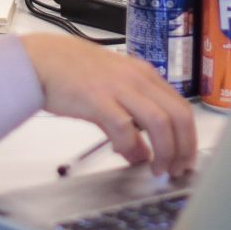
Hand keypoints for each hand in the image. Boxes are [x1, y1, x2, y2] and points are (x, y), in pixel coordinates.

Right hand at [22, 33, 197, 179]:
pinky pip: (124, 127)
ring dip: (164, 151)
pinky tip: (127, 155)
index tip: (186, 158)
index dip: (189, 138)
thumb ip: (131, 121)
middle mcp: (137, 79)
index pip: (182, 107)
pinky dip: (130, 146)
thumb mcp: (111, 92)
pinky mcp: (98, 99)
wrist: (41, 60)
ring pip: (160, 122)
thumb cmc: (73, 73)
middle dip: (183, 148)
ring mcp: (119, 88)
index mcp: (144, 75)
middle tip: (177, 169)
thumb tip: (141, 153)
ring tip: (157, 169)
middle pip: (178, 116)